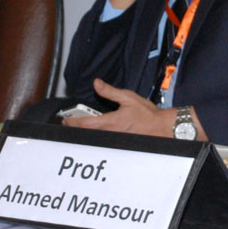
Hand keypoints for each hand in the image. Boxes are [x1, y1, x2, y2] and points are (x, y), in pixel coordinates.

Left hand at [62, 79, 205, 139]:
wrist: (162, 128)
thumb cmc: (147, 114)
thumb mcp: (128, 98)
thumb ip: (110, 91)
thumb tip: (97, 83)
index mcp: (110, 122)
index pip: (84, 123)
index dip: (71, 122)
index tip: (65, 119)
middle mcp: (110, 134)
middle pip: (85, 134)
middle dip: (74, 129)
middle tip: (68, 123)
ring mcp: (114, 141)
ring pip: (93, 139)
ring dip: (84, 134)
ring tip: (78, 127)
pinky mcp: (119, 144)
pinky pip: (102, 142)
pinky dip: (94, 137)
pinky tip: (94, 133)